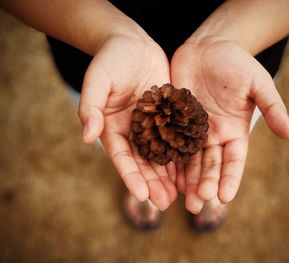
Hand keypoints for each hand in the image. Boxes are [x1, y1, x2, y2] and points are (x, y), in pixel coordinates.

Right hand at [78, 35, 176, 209]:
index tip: (143, 196)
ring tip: (179, 196)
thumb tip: (87, 137)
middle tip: (165, 204)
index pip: (122, 157)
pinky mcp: (168, 115)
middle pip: (143, 162)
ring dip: (168, 176)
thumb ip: (91, 106)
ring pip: (161, 155)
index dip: (131, 176)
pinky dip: (181, 154)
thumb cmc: (110, 59)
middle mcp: (133, 131)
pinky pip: (176, 137)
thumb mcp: (97, 80)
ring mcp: (152, 125)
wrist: (132, 44)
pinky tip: (191, 169)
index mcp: (113, 127)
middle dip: (153, 183)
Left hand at [171, 39, 288, 212]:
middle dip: (203, 185)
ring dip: (185, 179)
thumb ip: (272, 107)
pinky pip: (169, 141)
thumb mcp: (258, 84)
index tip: (224, 197)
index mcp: (234, 131)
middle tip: (195, 205)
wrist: (209, 47)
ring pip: (188, 159)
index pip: (233, 160)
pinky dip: (167, 158)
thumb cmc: (237, 63)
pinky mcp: (173, 119)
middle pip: (209, 165)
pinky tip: (161, 174)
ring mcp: (192, 129)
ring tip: (178, 198)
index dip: (230, 178)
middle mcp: (213, 135)